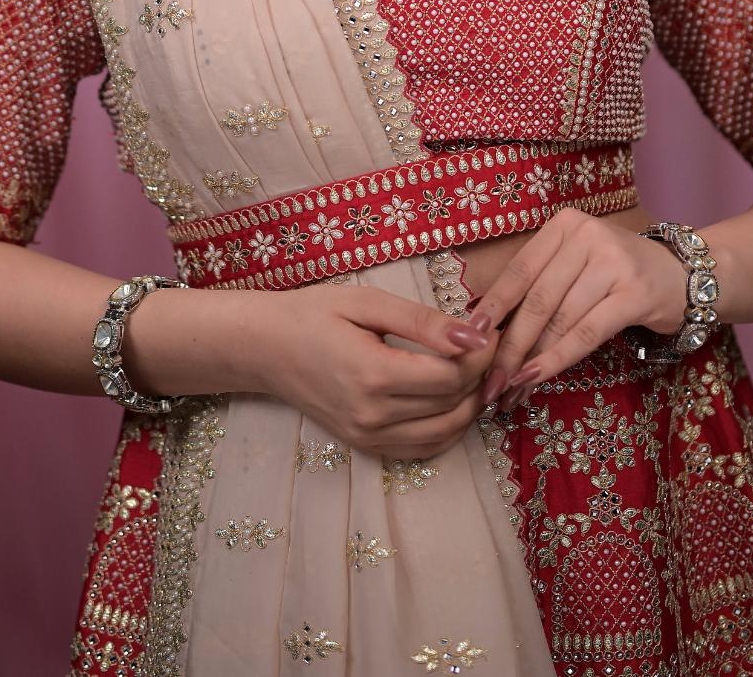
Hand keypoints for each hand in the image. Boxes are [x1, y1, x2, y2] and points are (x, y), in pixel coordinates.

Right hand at [251, 284, 498, 458]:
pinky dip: (448, 429)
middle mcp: (373, 415)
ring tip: (472, 370)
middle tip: (483, 344)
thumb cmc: (313, 314)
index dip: (480, 353)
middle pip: (452, 404)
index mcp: (373, 374)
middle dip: (480, 374)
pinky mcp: (365, 446)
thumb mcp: (367, 302)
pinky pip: (422, 449)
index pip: (451, 375)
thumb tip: (473, 337)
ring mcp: (368, 437)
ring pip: (444, 433)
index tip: (487, 329)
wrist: (264, 348)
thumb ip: (422, 322)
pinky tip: (452, 401)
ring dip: (470, 404)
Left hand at [470, 210, 685, 412]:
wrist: (683, 275)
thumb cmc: (618, 272)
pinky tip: (538, 379)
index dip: (492, 307)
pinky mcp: (634, 294)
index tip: (468, 339)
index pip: (519, 270)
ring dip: (531, 361)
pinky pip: (586, 334)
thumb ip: (541, 284)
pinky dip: (558, 359)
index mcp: (564, 226)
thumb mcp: (577, 263)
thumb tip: (489, 329)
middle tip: (489, 381)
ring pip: (559, 320)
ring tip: (511, 389)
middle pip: (536, 300)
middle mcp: (586, 237)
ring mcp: (613, 263)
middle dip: (509, 346)